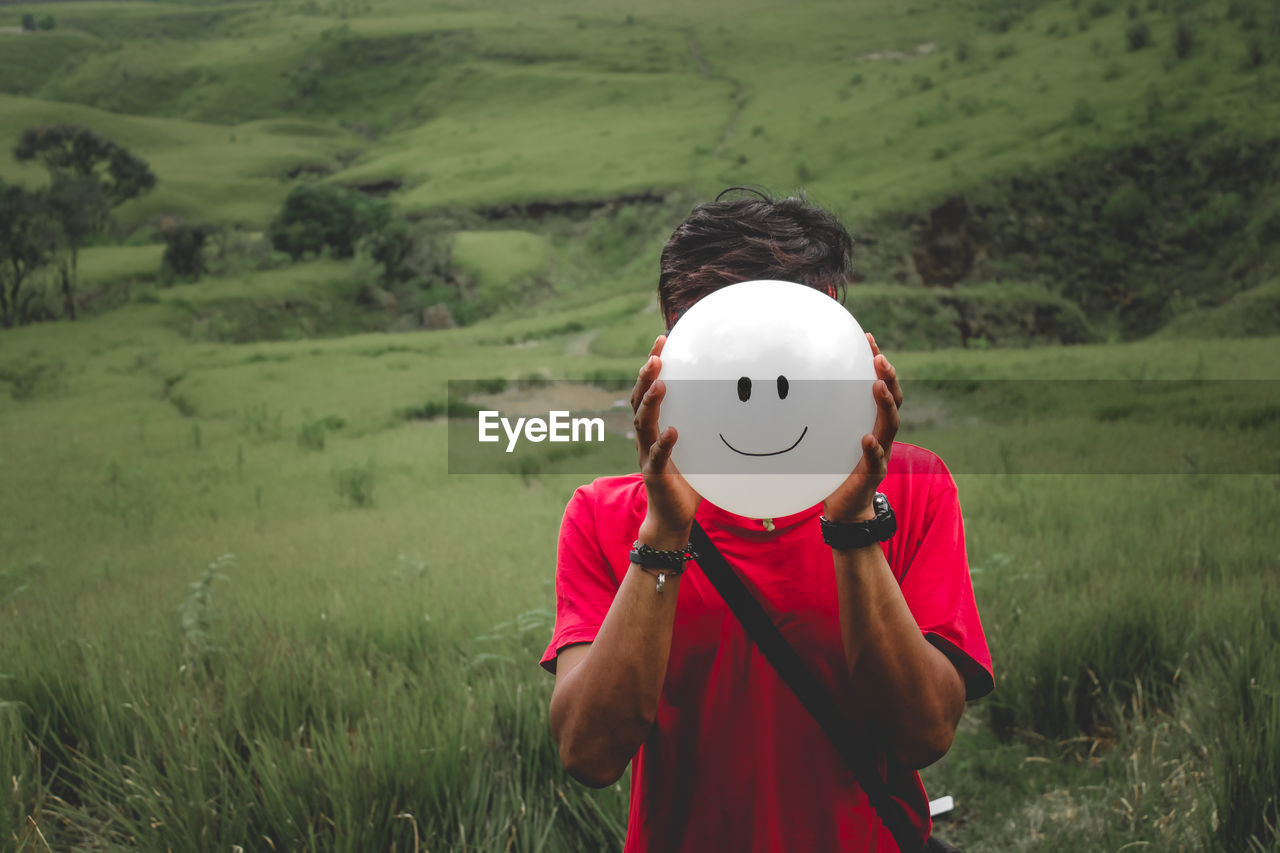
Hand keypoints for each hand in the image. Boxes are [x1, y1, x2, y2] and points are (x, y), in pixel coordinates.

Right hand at [632, 335, 700, 542]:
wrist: (673, 517)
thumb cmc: (689, 479)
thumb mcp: (699, 446)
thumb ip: (707, 424)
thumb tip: (741, 400)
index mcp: (655, 427)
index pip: (650, 389)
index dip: (653, 364)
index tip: (662, 339)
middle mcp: (647, 437)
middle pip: (639, 400)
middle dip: (646, 376)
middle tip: (656, 355)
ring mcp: (647, 455)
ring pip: (642, 423)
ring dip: (651, 402)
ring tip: (661, 383)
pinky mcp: (655, 475)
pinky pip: (657, 457)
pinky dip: (663, 443)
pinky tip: (673, 431)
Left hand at [822, 333, 902, 521]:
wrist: (844, 509)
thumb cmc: (832, 468)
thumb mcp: (827, 436)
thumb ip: (819, 415)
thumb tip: (789, 385)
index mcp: (870, 422)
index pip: (878, 386)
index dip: (876, 363)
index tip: (866, 338)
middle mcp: (880, 434)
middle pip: (893, 400)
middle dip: (889, 377)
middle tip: (879, 358)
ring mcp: (880, 454)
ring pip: (890, 425)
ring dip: (885, 404)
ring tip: (878, 386)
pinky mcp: (872, 474)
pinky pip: (875, 460)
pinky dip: (873, 449)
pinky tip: (866, 438)